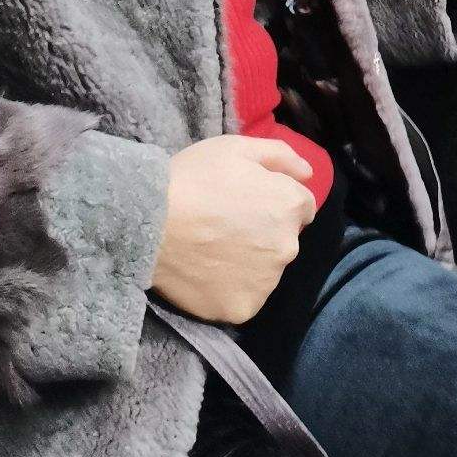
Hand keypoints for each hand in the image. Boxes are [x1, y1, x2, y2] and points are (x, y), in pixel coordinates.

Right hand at [150, 135, 316, 324]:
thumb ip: (279, 155)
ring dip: (250, 262)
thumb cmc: (191, 178)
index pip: (300, 206)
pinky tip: (206, 273)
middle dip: (264, 232)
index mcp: (289, 205)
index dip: (273, 200)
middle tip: (225, 225)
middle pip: (284, 240)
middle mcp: (287, 247)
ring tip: (212, 250)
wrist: (147, 223)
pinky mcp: (243, 309)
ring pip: (265, 271)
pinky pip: (244, 297)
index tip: (246, 201)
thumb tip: (308, 174)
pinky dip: (230, 288)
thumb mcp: (235, 148)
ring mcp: (266, 282)